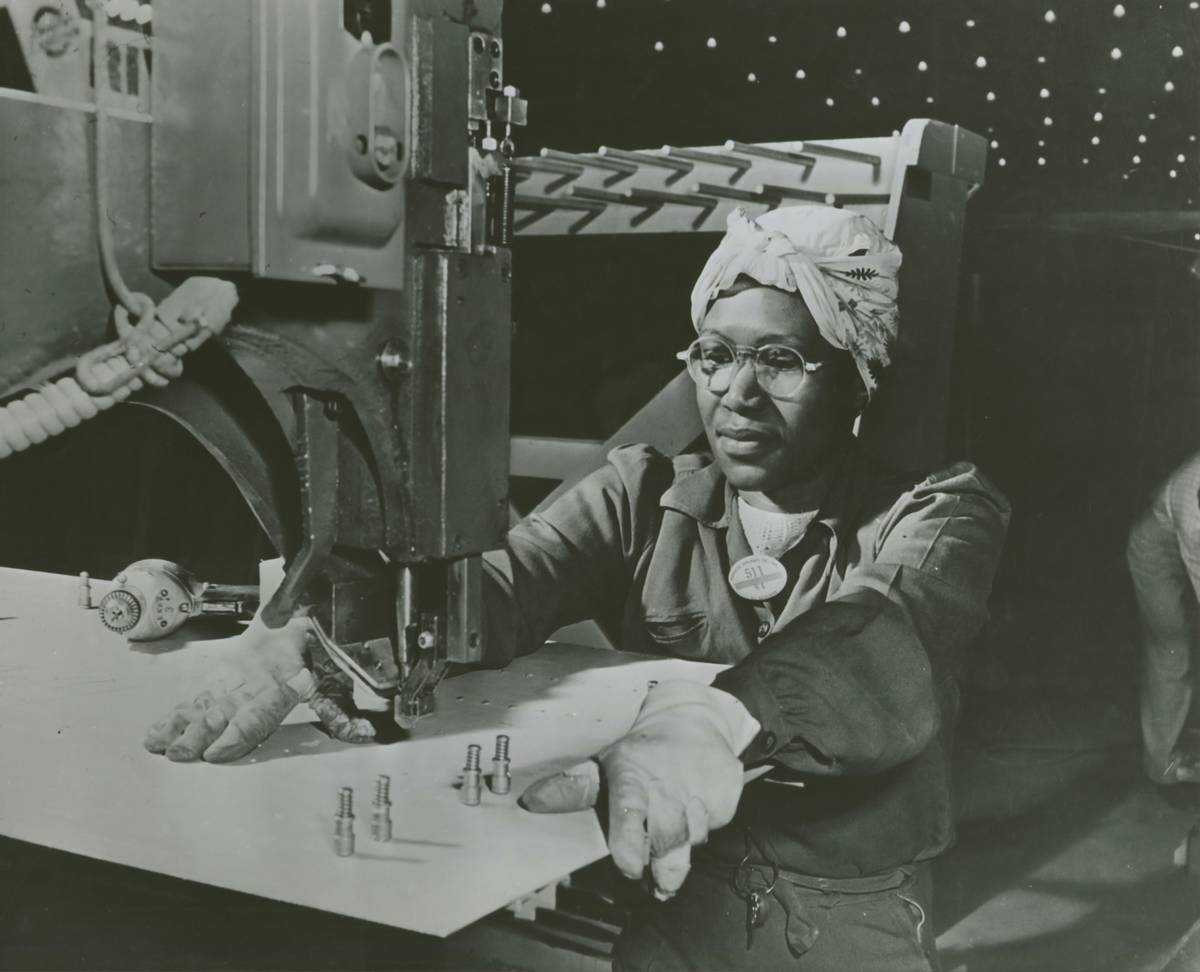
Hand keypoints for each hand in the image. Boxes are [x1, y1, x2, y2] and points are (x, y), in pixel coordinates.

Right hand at [143, 612, 375, 762]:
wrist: (294, 615)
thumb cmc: (313, 653)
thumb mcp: (332, 682)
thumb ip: (342, 712)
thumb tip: (364, 734)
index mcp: (278, 688)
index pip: (255, 715)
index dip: (237, 735)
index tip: (217, 752)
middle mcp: (250, 686)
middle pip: (222, 714)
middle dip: (199, 736)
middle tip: (180, 755)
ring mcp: (230, 681)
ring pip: (202, 706)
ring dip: (181, 728)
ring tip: (160, 747)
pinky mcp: (216, 677)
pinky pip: (193, 697)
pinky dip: (173, 715)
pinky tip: (156, 732)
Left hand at [520, 681, 759, 898]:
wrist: (696, 718)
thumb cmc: (642, 751)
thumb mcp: (606, 763)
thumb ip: (575, 787)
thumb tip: (531, 802)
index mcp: (632, 775)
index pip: (629, 813)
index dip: (630, 846)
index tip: (629, 868)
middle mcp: (668, 782)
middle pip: (668, 842)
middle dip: (662, 868)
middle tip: (653, 879)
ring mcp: (701, 788)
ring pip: (694, 841)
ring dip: (682, 848)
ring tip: (671, 832)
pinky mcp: (728, 794)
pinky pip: (715, 828)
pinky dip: (703, 828)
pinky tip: (694, 809)